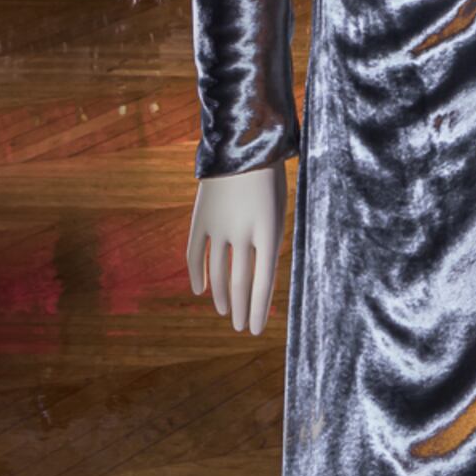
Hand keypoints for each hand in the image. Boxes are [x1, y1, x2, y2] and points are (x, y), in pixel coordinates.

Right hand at [187, 164, 286, 335]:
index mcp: (269, 231)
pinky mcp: (200, 219)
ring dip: (222, 295)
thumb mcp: (280, 208)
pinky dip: (197, 274)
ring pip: (218, 272)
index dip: (259, 308)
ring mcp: (218, 227)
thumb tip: (261, 273)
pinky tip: (200, 290)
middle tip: (243, 329)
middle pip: (241, 281)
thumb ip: (270, 240)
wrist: (241, 145)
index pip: (264, 281)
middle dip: (242, 308)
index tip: (256, 330)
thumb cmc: (270, 177)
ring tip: (227, 313)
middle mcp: (242, 233)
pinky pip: (195, 254)